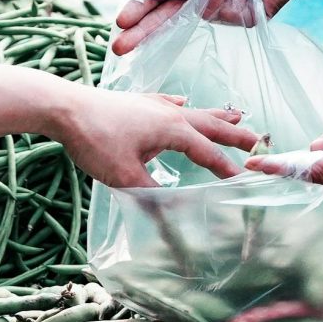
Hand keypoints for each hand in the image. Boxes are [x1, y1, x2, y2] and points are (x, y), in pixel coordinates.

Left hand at [48, 86, 260, 189]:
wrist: (63, 107)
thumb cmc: (94, 140)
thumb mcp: (125, 177)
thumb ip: (153, 198)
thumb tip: (173, 220)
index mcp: (172, 129)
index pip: (207, 152)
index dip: (227, 168)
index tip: (245, 181)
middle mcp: (169, 113)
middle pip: (210, 124)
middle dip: (235, 133)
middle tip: (259, 138)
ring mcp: (153, 104)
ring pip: (193, 110)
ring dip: (216, 116)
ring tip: (237, 113)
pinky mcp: (136, 101)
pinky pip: (168, 102)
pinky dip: (181, 104)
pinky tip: (183, 101)